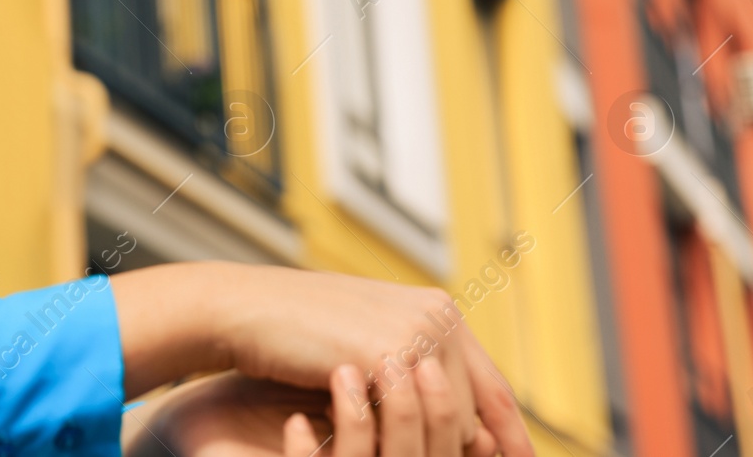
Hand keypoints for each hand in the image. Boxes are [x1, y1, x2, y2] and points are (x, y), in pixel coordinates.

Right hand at [110, 262, 530, 456]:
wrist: (245, 309)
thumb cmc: (295, 332)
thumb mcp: (366, 346)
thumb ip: (410, 372)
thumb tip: (466, 434)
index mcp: (436, 309)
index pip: (490, 384)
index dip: (508, 432)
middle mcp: (437, 316)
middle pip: (471, 408)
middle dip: (459, 448)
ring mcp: (417, 334)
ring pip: (448, 422)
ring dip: (421, 445)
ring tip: (385, 449)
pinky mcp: (390, 355)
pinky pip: (411, 425)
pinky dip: (392, 442)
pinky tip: (363, 444)